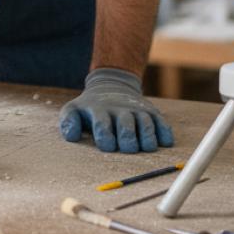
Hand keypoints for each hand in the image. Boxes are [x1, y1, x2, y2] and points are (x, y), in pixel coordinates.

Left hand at [58, 68, 173, 153]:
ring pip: (146, 124)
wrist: (111, 85)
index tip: (108, 146)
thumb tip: (72, 136)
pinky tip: (164, 142)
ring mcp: (137, 110)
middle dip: (128, 140)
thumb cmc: (90, 107)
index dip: (106, 138)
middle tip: (129, 148)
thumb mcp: (73, 109)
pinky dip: (165, 133)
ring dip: (148, 138)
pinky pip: (162, 123)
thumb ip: (68, 122)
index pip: (102, 126)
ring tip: (147, 148)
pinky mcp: (152, 112)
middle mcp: (120, 110)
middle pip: (126, 127)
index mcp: (99, 111)